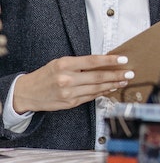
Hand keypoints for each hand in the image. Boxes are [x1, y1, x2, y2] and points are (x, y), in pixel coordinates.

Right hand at [13, 55, 132, 113]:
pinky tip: (111, 88)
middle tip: (130, 73)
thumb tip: (104, 62)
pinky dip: (103, 92)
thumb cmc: (46, 74)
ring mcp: (69, 93)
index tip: (124, 59)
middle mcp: (67, 79)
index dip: (110, 60)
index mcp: (65, 65)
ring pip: (97, 88)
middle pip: (98, 76)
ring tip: (124, 81)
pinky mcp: (70, 103)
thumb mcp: (60, 63)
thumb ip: (80, 63)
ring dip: (113, 84)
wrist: (26, 93)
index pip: (93, 61)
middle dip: (117, 75)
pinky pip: (91, 96)